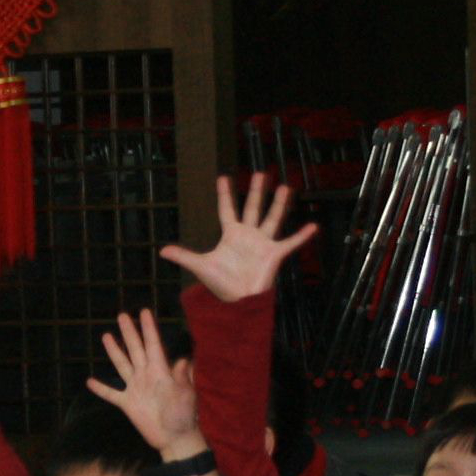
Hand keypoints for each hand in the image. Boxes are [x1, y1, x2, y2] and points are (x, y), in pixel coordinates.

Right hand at [85, 308, 204, 461]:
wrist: (175, 438)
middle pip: (135, 349)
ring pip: (122, 365)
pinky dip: (101, 388)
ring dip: (114, 351)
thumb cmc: (184, 416)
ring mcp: (135, 388)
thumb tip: (184, 360)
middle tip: (122, 315)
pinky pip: (112, 394)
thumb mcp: (185, 396)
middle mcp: (146, 375)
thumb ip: (182, 378)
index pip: (153, 345)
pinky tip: (90, 381)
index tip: (144, 311)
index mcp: (160, 371)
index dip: (149, 328)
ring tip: (106, 336)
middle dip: (129, 332)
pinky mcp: (128, 404)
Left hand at [157, 172, 317, 304]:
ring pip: (272, 219)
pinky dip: (302, 236)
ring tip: (285, 187)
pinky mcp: (275, 254)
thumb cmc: (222, 285)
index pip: (227, 210)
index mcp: (231, 235)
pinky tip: (313, 226)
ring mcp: (263, 243)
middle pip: (252, 208)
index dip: (225, 195)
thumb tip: (162, 251)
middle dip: (256, 191)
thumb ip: (184, 256)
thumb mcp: (201, 267)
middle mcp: (248, 235)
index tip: (223, 178)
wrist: (239, 302)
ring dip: (279, 204)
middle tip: (260, 173)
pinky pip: (290, 243)